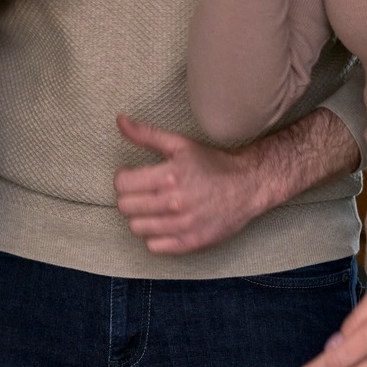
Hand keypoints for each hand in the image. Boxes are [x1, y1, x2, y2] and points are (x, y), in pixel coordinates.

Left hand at [113, 114, 263, 254]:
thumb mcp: (180, 144)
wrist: (247, 186)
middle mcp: (174, 202)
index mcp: (170, 175)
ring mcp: (182, 225)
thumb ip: (146, 134)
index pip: (122, 184)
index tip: (132, 176)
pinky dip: (154, 236)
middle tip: (143, 192)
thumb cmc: (211, 164)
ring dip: (141, 217)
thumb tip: (119, 120)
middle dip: (130, 197)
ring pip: (137, 228)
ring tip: (153, 208)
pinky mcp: (190, 243)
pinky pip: (154, 246)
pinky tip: (164, 223)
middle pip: (126, 207)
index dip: (123, 178)